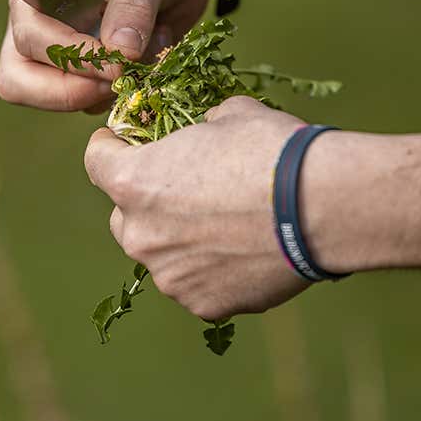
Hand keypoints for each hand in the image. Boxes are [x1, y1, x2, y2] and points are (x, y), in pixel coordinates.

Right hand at [0, 0, 213, 111]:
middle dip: (68, 93)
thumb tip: (119, 56)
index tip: (119, 64)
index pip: (31, 39)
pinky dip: (127, 88)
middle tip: (118, 83)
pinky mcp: (91, 70)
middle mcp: (37, 23)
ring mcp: (62, 50)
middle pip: (18, 82)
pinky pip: (95, 101)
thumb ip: (131, 7)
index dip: (72, 59)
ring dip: (106, 89)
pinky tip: (154, 50)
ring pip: (55, 99)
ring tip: (150, 47)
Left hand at [83, 96, 309, 320]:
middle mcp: (140, 234)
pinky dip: (212, 271)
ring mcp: (169, 276)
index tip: (128, 143)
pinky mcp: (203, 305)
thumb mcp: (231, 115)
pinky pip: (196, 284)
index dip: (113, 147)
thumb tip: (205, 132)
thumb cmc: (274, 150)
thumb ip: (201, 128)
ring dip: (181, 241)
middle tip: (189, 190)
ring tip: (229, 226)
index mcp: (134, 182)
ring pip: (162, 255)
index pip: (96, 161)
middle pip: (125, 216)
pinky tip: (246, 253)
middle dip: (148, 202)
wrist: (323, 207)